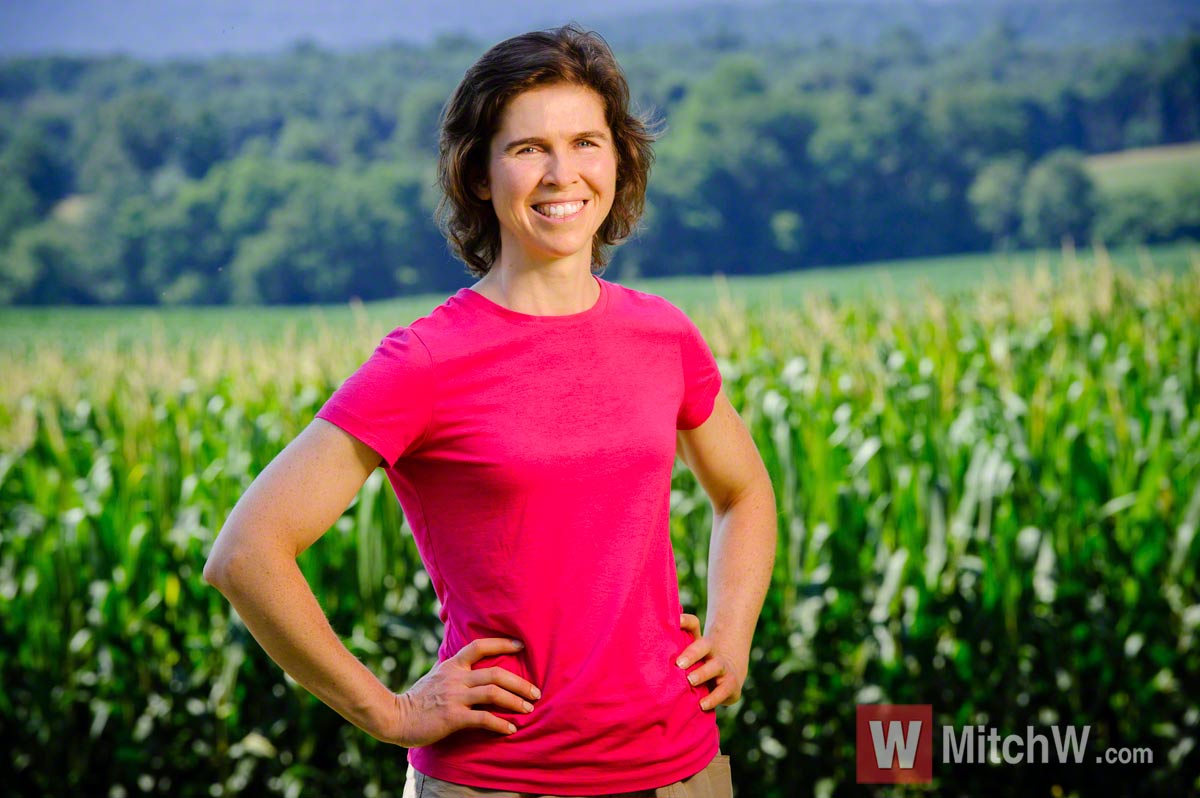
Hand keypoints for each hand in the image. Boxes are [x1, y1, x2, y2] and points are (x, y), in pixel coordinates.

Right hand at [379, 637, 540, 747]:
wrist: (395, 717)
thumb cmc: (418, 699)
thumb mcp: (437, 676)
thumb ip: (455, 671)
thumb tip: (473, 667)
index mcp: (452, 665)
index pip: (480, 646)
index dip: (502, 643)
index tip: (521, 646)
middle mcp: (456, 678)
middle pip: (496, 673)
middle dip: (520, 682)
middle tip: (535, 692)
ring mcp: (455, 697)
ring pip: (493, 694)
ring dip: (516, 701)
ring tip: (528, 709)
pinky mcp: (452, 717)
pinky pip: (483, 718)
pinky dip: (500, 724)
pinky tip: (510, 729)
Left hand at [676, 613, 743, 711]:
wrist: (729, 678)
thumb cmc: (700, 668)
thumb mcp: (687, 660)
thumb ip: (672, 652)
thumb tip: (647, 644)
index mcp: (700, 643)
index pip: (693, 625)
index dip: (685, 621)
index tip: (675, 623)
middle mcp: (712, 653)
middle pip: (704, 645)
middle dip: (692, 653)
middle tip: (679, 663)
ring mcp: (723, 669)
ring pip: (715, 666)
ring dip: (703, 673)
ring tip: (690, 681)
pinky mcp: (731, 686)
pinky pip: (723, 691)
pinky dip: (713, 698)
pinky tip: (702, 705)